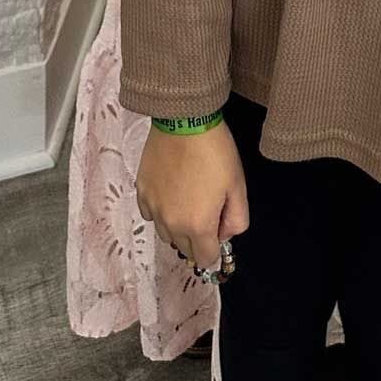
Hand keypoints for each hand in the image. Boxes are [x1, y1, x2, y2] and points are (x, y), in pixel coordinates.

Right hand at [136, 121, 248, 271]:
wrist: (184, 121)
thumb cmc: (216, 153)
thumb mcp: (238, 186)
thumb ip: (237, 220)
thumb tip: (224, 234)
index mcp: (198, 226)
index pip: (206, 259)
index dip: (216, 248)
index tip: (219, 227)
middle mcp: (172, 224)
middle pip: (185, 249)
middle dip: (198, 238)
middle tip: (207, 207)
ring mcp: (153, 208)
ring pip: (166, 234)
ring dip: (178, 226)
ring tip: (188, 198)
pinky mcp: (141, 192)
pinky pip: (150, 215)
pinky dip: (161, 210)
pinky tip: (171, 191)